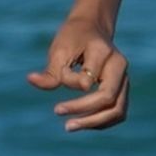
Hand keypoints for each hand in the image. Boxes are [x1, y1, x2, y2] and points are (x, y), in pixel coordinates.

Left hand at [26, 15, 128, 131]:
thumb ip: (51, 70)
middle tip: (60, 117)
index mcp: (104, 52)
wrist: (92, 28)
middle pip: (109, 99)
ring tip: (70, 126)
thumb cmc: (73, 38)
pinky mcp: (122, 89)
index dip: (70, 84)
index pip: (89, 80)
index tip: (56, 79)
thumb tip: (31, 80)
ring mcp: (124, 79)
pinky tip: (81, 122)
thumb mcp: (59, 49)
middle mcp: (119, 67)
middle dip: (85, 114)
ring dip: (94, 123)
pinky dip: (100, 121)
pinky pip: (117, 112)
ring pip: (117, 110)